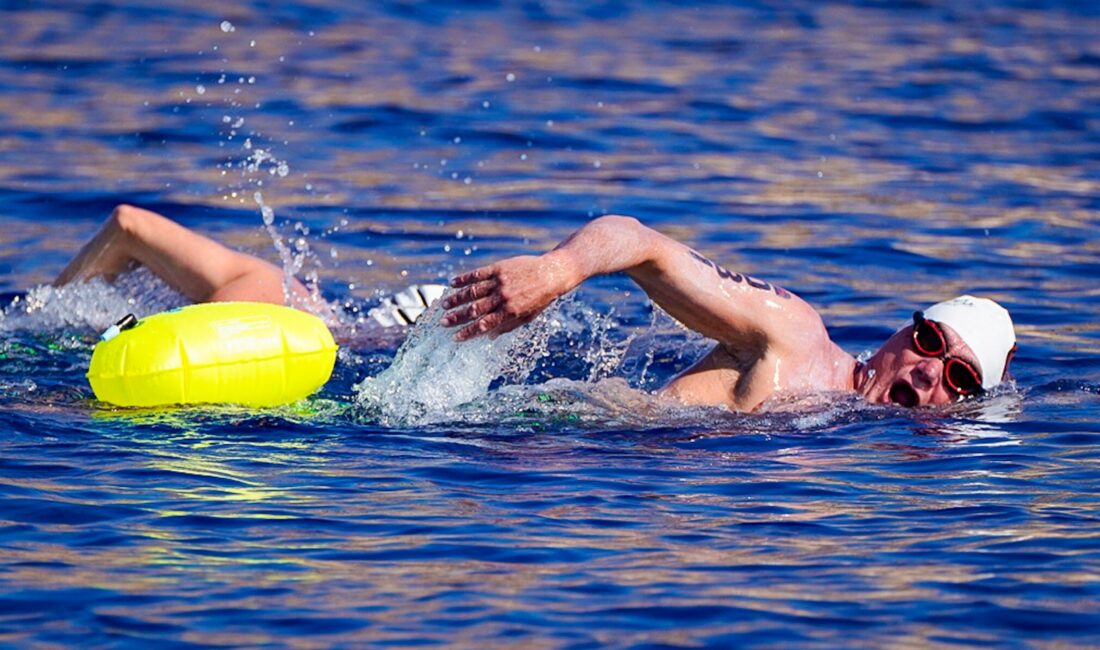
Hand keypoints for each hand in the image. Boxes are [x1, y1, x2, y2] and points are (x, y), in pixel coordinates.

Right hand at [441, 254, 571, 340]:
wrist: (552, 273)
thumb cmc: (540, 299)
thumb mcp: (527, 317)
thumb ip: (507, 326)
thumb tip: (489, 337)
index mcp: (509, 312)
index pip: (483, 325)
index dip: (468, 332)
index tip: (455, 338)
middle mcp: (503, 298)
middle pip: (474, 310)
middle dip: (457, 318)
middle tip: (443, 323)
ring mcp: (499, 282)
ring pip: (472, 292)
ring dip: (456, 299)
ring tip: (443, 305)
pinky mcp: (498, 268)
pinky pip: (477, 274)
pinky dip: (463, 279)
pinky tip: (452, 283)